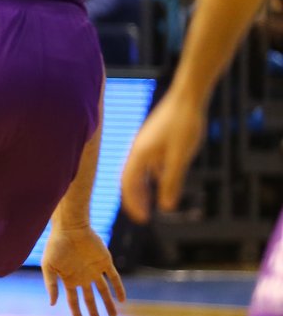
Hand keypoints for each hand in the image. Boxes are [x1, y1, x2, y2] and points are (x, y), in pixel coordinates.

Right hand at [42, 226, 125, 315]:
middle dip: (94, 314)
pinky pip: (114, 278)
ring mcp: (95, 270)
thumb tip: (53, 304)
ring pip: (104, 291)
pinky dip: (118, 288)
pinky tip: (121, 299)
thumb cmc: (56, 246)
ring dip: (108, 303)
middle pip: (90, 299)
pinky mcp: (105, 262)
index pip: (74, 302)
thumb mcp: (48, 267)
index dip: (77, 314)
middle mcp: (83, 277)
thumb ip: (51, 285)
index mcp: (69, 280)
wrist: (70, 228)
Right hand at [120, 94, 204, 223]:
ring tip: (149, 202)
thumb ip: (172, 181)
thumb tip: (166, 207)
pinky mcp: (153, 138)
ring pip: (137, 170)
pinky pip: (146, 162)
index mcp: (139, 154)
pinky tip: (161, 179)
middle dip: (134, 199)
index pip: (128, 185)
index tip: (142, 220)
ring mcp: (144, 143)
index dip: (133, 203)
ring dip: (142, 188)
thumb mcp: (180, 157)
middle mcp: (137, 149)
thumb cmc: (184, 124)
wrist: (187, 96)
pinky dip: (150, 175)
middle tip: (143, 216)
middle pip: (129, 179)